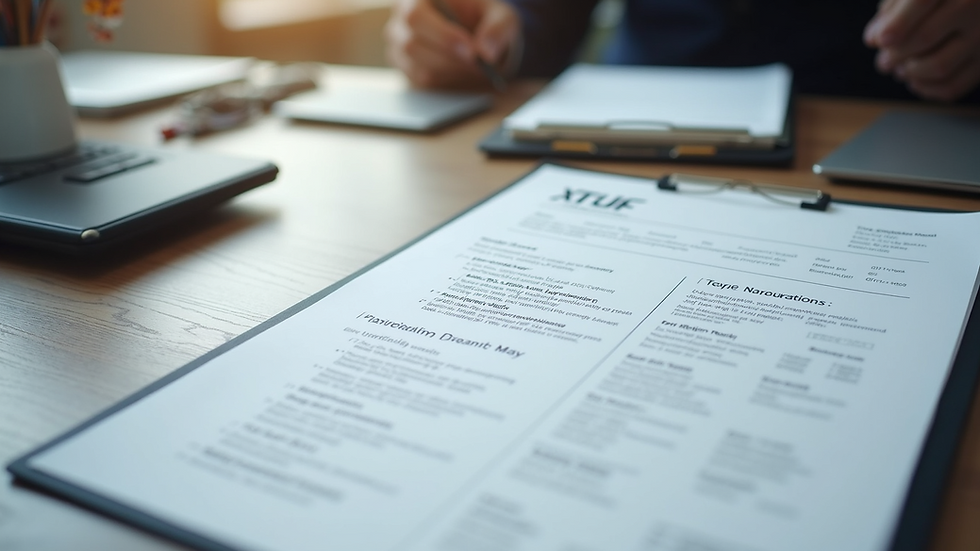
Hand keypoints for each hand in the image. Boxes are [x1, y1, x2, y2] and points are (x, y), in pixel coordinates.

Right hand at [385, 0, 520, 88]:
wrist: (479, 33)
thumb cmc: (485, 17)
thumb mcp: (501, 16)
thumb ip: (497, 29)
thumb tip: (486, 52)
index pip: (416, 15)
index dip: (442, 35)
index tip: (470, 50)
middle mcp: (401, 17)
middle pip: (411, 44)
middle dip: (449, 58)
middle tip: (477, 64)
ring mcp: (399, 43)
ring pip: (417, 66)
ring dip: (451, 71)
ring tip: (476, 66)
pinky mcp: (404, 65)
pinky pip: (421, 80)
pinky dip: (446, 80)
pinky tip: (462, 70)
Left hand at [864, 0, 979, 100]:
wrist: (972, 5)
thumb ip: (892, 9)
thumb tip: (874, 39)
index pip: (922, 1)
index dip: (897, 23)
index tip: (880, 41)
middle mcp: (972, 6)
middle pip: (925, 37)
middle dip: (895, 54)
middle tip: (883, 62)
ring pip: (939, 65)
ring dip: (910, 73)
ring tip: (900, 69)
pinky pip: (953, 85)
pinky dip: (927, 88)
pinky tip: (916, 80)